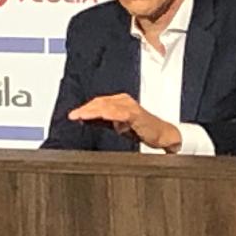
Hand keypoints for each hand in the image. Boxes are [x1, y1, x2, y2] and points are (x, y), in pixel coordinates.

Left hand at [68, 93, 182, 152]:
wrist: (162, 134)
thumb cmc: (142, 129)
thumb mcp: (118, 125)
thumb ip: (103, 122)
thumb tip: (85, 120)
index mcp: (119, 101)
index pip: (98, 103)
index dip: (85, 109)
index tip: (73, 115)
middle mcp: (124, 101)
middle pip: (100, 103)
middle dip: (85, 110)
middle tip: (73, 115)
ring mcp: (130, 106)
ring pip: (107, 106)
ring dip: (93, 111)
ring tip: (81, 116)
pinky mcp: (136, 114)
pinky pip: (120, 113)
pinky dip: (109, 114)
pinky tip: (101, 116)